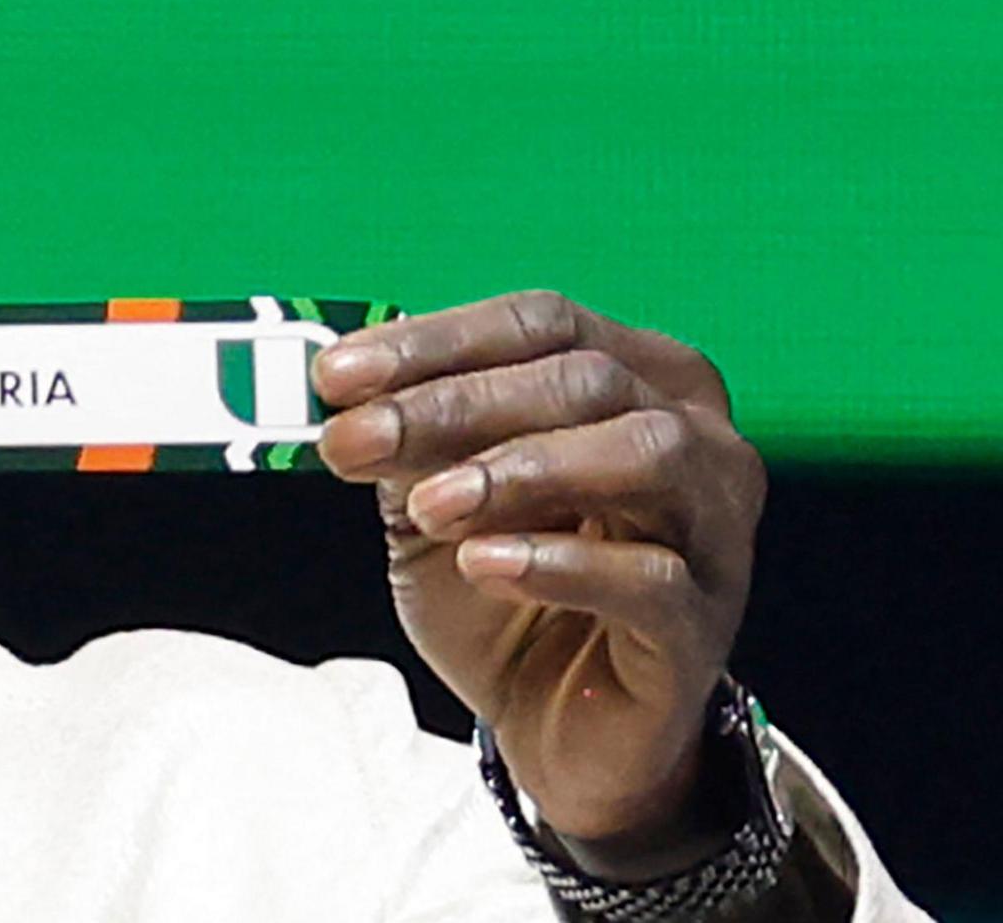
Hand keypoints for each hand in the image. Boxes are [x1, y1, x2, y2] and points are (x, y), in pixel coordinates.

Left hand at [313, 290, 766, 854]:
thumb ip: (406, 440)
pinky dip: (560, 563)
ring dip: (522, 469)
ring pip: (643, 454)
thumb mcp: (434, 499)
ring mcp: (713, 526)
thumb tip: (344, 385)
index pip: (541, 324)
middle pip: (583, 379)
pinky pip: (651, 577)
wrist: (553, 723)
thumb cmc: (503, 586)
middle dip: (454, 405)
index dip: (436, 340)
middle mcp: (694, 434)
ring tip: (431, 505)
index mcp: (635, 375)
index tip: (335, 375)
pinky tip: (484, 563)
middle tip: (353, 439)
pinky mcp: (704, 620)